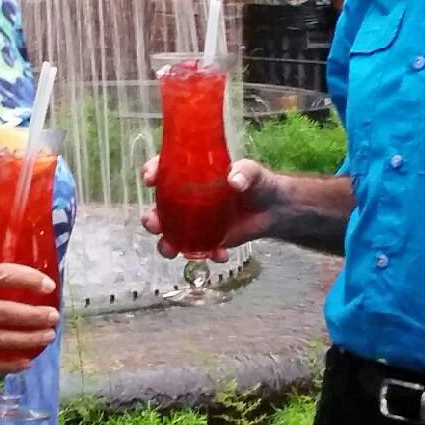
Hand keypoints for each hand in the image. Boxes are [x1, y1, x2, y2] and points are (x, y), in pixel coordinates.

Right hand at [138, 156, 274, 259]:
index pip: (165, 169)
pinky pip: (197, 250)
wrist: (273, 210)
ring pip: (170, 234)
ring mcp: (195, 221)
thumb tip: (234, 181)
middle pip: (158, 208)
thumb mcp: (253, 172)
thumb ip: (244, 173)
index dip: (152, 171)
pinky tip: (219, 254)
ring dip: (165, 243)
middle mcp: (187, 198)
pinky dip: (205, 255)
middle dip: (151, 218)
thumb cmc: (258, 183)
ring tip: (171, 250)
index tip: (150, 178)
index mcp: (192, 175)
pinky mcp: (207, 239)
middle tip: (154, 224)